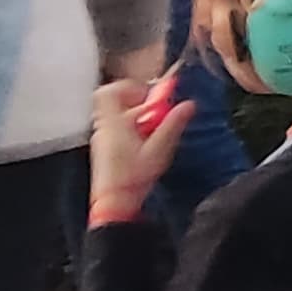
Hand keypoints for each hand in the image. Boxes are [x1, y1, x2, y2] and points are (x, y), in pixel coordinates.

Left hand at [87, 74, 188, 223]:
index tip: (148, 94)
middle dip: (143, 106)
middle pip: (119, 104)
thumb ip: (173, 125)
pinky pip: (119, 130)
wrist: (114, 203)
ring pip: (120, 118)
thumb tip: (188, 105)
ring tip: (157, 133)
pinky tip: (148, 145)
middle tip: (163, 115)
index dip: (129, 87)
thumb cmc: (132, 178)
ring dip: (140, 119)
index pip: (109, 92)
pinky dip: (135, 131)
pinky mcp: (105, 150)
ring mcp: (103, 140)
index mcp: (113, 124)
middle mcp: (105, 129)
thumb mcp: (159, 149)